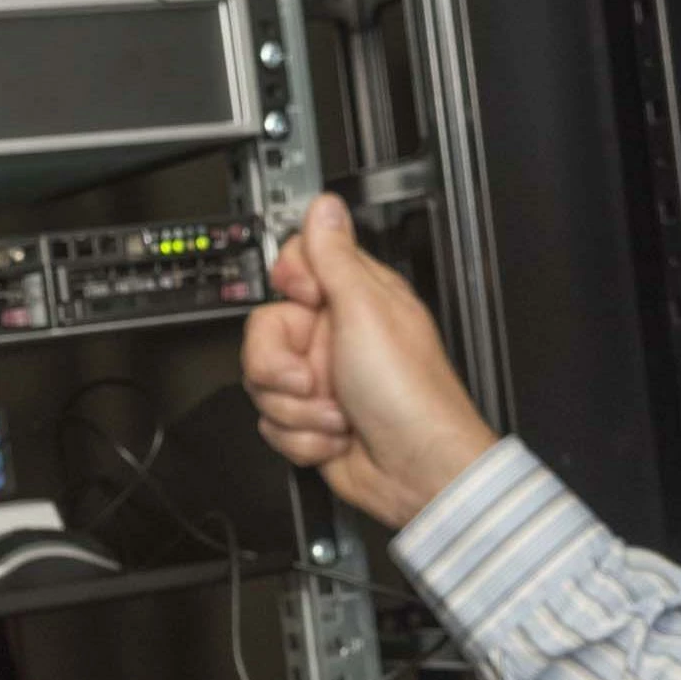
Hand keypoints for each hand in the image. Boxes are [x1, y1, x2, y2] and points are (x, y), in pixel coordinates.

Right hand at [243, 195, 500, 527]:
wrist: (417, 473)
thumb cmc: (410, 395)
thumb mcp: (367, 311)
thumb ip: (335, 256)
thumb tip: (325, 206)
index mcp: (354, 300)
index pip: (294, 268)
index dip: (288, 286)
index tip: (303, 302)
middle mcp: (335, 338)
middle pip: (263, 333)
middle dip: (279, 367)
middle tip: (309, 379)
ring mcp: (323, 382)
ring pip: (263, 384)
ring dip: (297, 410)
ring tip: (337, 414)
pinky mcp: (311, 423)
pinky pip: (274, 424)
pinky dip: (303, 438)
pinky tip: (337, 438)